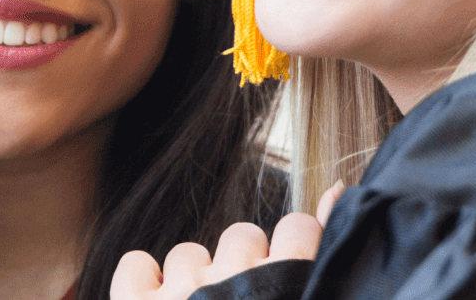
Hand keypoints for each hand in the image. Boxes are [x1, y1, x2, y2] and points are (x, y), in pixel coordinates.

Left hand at [109, 182, 343, 299]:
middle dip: (242, 268)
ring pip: (188, 253)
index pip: (299, 228)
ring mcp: (185, 291)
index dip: (291, 253)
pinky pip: (135, 266)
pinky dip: (142, 283)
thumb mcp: (316, 294)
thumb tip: (340, 186)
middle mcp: (237, 281)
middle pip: (242, 236)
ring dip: (194, 281)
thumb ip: (326, 246)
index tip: (287, 278)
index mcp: (290, 283)